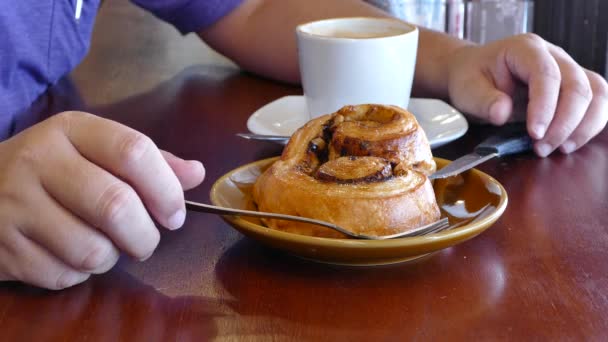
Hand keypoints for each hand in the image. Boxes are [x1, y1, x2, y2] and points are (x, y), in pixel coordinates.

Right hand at [0, 112, 204, 288]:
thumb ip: (148, 162)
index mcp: (71, 130)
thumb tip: (196, 173)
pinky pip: (66, 275)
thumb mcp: (95, 151)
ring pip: (93, 250)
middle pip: (116, 206)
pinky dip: (81, 273)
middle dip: (145, 235)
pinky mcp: (4, 248)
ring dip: (112, 257)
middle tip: (146, 240)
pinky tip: (71, 254)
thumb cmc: (54, 169)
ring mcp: (15, 206)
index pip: (134, 152)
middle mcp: (38, 161)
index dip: (166, 189)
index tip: (175, 214)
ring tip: (106, 245)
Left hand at [446, 33, 607, 156]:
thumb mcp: (466, 89)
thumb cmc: (471, 78)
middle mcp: (553, 55)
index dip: (545, 106)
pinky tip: (568, 143)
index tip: (535, 134)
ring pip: (595, 93)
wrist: (473, 74)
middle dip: (564, 123)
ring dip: (582, 126)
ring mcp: (567, 69)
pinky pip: (596, 103)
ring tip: (558, 148)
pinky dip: (588, 126)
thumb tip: (502, 113)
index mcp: (525, 49)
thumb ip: (483, 101)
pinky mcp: (573, 86)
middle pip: (577, 85)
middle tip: (542, 148)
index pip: (546, 74)